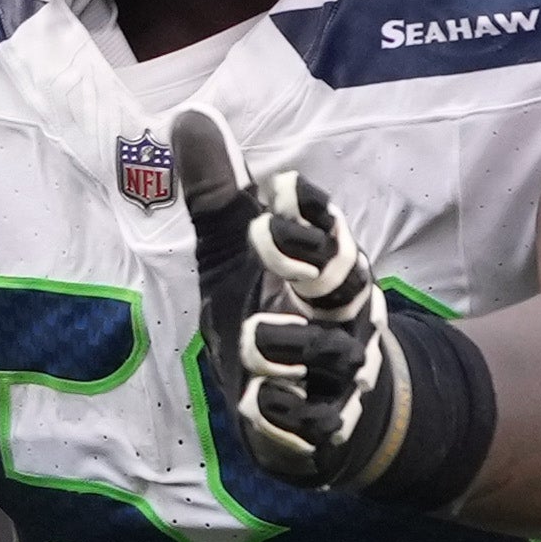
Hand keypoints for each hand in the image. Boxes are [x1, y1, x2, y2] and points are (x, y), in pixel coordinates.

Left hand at [172, 108, 401, 486]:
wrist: (316, 409)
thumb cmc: (274, 313)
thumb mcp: (235, 257)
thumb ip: (219, 195)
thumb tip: (190, 116)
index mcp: (326, 270)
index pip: (331, 234)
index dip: (307, 215)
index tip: (275, 191)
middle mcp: (344, 317)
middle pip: (349, 287)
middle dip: (316, 270)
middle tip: (272, 256)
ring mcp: (341, 374)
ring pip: (335, 356)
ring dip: (291, 346)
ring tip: (257, 341)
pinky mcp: (326, 424)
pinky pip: (320, 422)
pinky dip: (289, 413)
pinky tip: (259, 403)